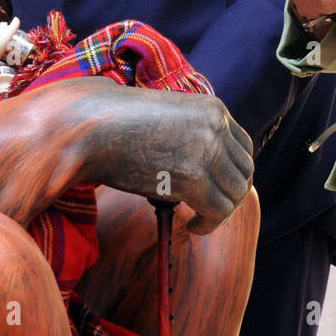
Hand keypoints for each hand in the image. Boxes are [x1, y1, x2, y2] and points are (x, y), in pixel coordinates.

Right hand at [71, 82, 253, 235]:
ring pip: (236, 194)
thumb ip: (192, 135)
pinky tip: (191, 226)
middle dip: (229, 193)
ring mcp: (208, 151)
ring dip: (220, 212)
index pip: (243, 146)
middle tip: (208, 208)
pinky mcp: (194, 178)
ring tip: (198, 219)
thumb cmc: (117, 122)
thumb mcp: (168, 118)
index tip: (217, 187)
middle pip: (244, 171)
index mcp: (213, 109)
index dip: (232, 171)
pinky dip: (208, 225)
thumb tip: (204, 171)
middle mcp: (217, 127)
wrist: (91, 124)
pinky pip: (217, 212)